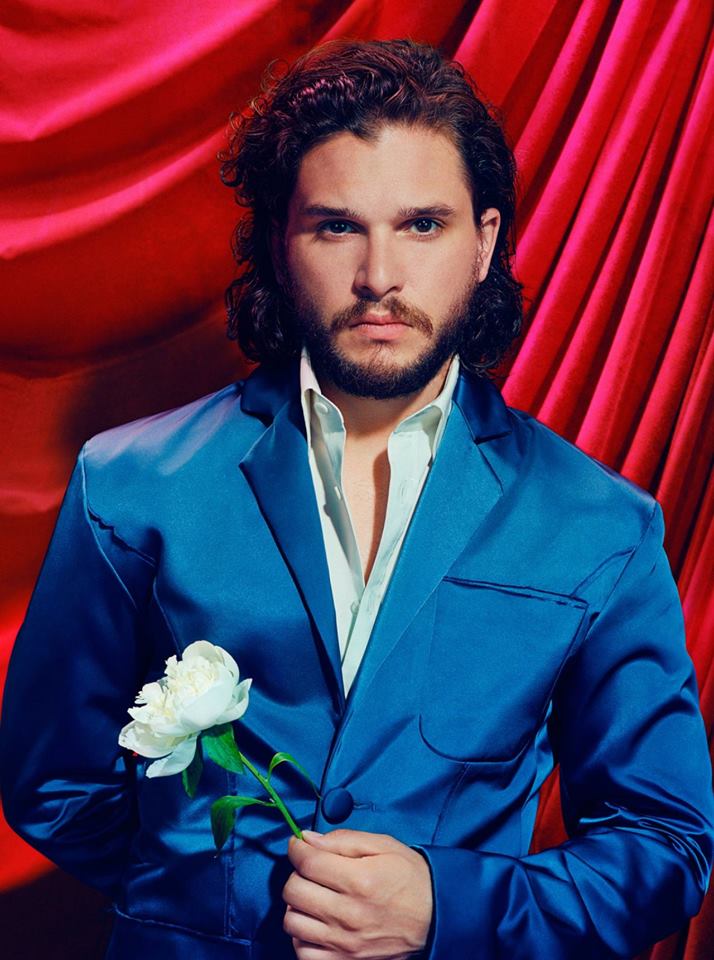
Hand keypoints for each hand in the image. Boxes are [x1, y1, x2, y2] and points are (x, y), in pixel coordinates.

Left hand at [283, 828, 432, 959]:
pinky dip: (302, 937)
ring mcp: (344, 943)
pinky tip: (316, 923)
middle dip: (297, 873)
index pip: (307, 862)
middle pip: (294, 891)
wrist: (436, 918)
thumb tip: (308, 839)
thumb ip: (343, 840)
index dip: (297, 848)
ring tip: (314, 896)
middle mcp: (348, 914)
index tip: (299, 844)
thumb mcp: (383, 846)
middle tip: (311, 869)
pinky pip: (303, 953)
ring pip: (292, 922)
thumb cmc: (411, 878)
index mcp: (359, 880)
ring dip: (298, 905)